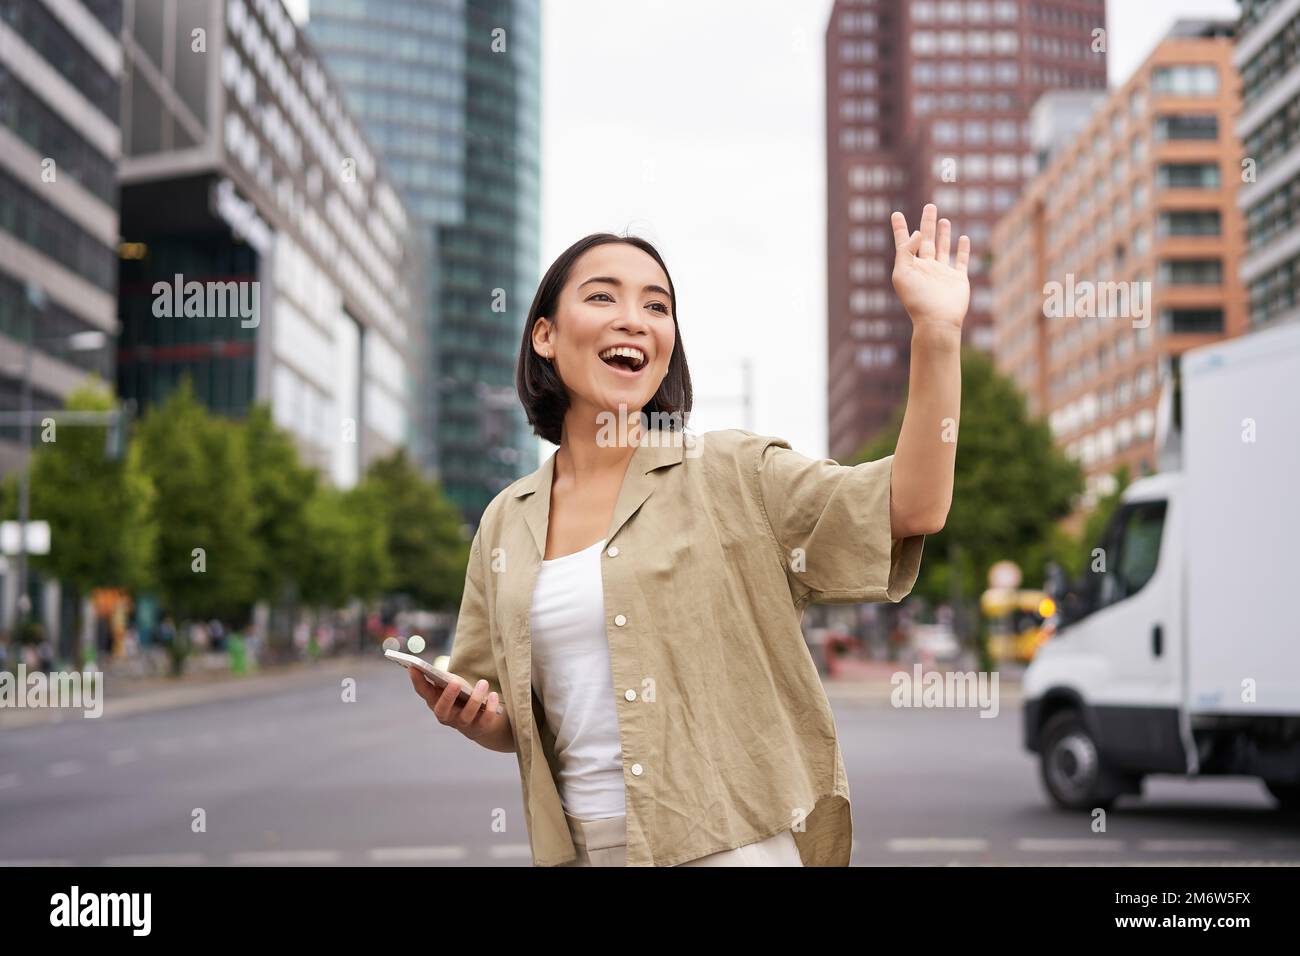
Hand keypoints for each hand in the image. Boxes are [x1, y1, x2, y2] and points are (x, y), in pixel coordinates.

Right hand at [408, 666, 506, 743]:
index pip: (423, 692)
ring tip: (483, 682)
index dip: (417, 681)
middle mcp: (446, 716)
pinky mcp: (480, 728)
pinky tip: (493, 695)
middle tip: (455, 682)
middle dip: (448, 696)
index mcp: (436, 703)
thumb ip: (445, 680)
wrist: (482, 721)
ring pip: (466, 715)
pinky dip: (490, 707)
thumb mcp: (453, 686)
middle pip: (442, 710)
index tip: (413, 667)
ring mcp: (462, 724)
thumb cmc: (464, 697)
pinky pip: (484, 720)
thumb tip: (433, 669)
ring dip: (475, 698)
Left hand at [891, 203, 969, 335]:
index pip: (904, 243)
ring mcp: (942, 273)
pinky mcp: (957, 279)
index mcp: (910, 266)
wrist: (937, 320)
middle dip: (927, 223)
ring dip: (943, 234)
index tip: (896, 214)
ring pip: (943, 248)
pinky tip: (963, 238)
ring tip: (943, 219)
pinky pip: (961, 261)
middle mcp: (926, 268)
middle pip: (926, 240)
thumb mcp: (902, 273)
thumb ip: (906, 251)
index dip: (900, 228)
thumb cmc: (917, 299)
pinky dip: (963, 249)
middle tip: (929, 206)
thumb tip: (916, 233)